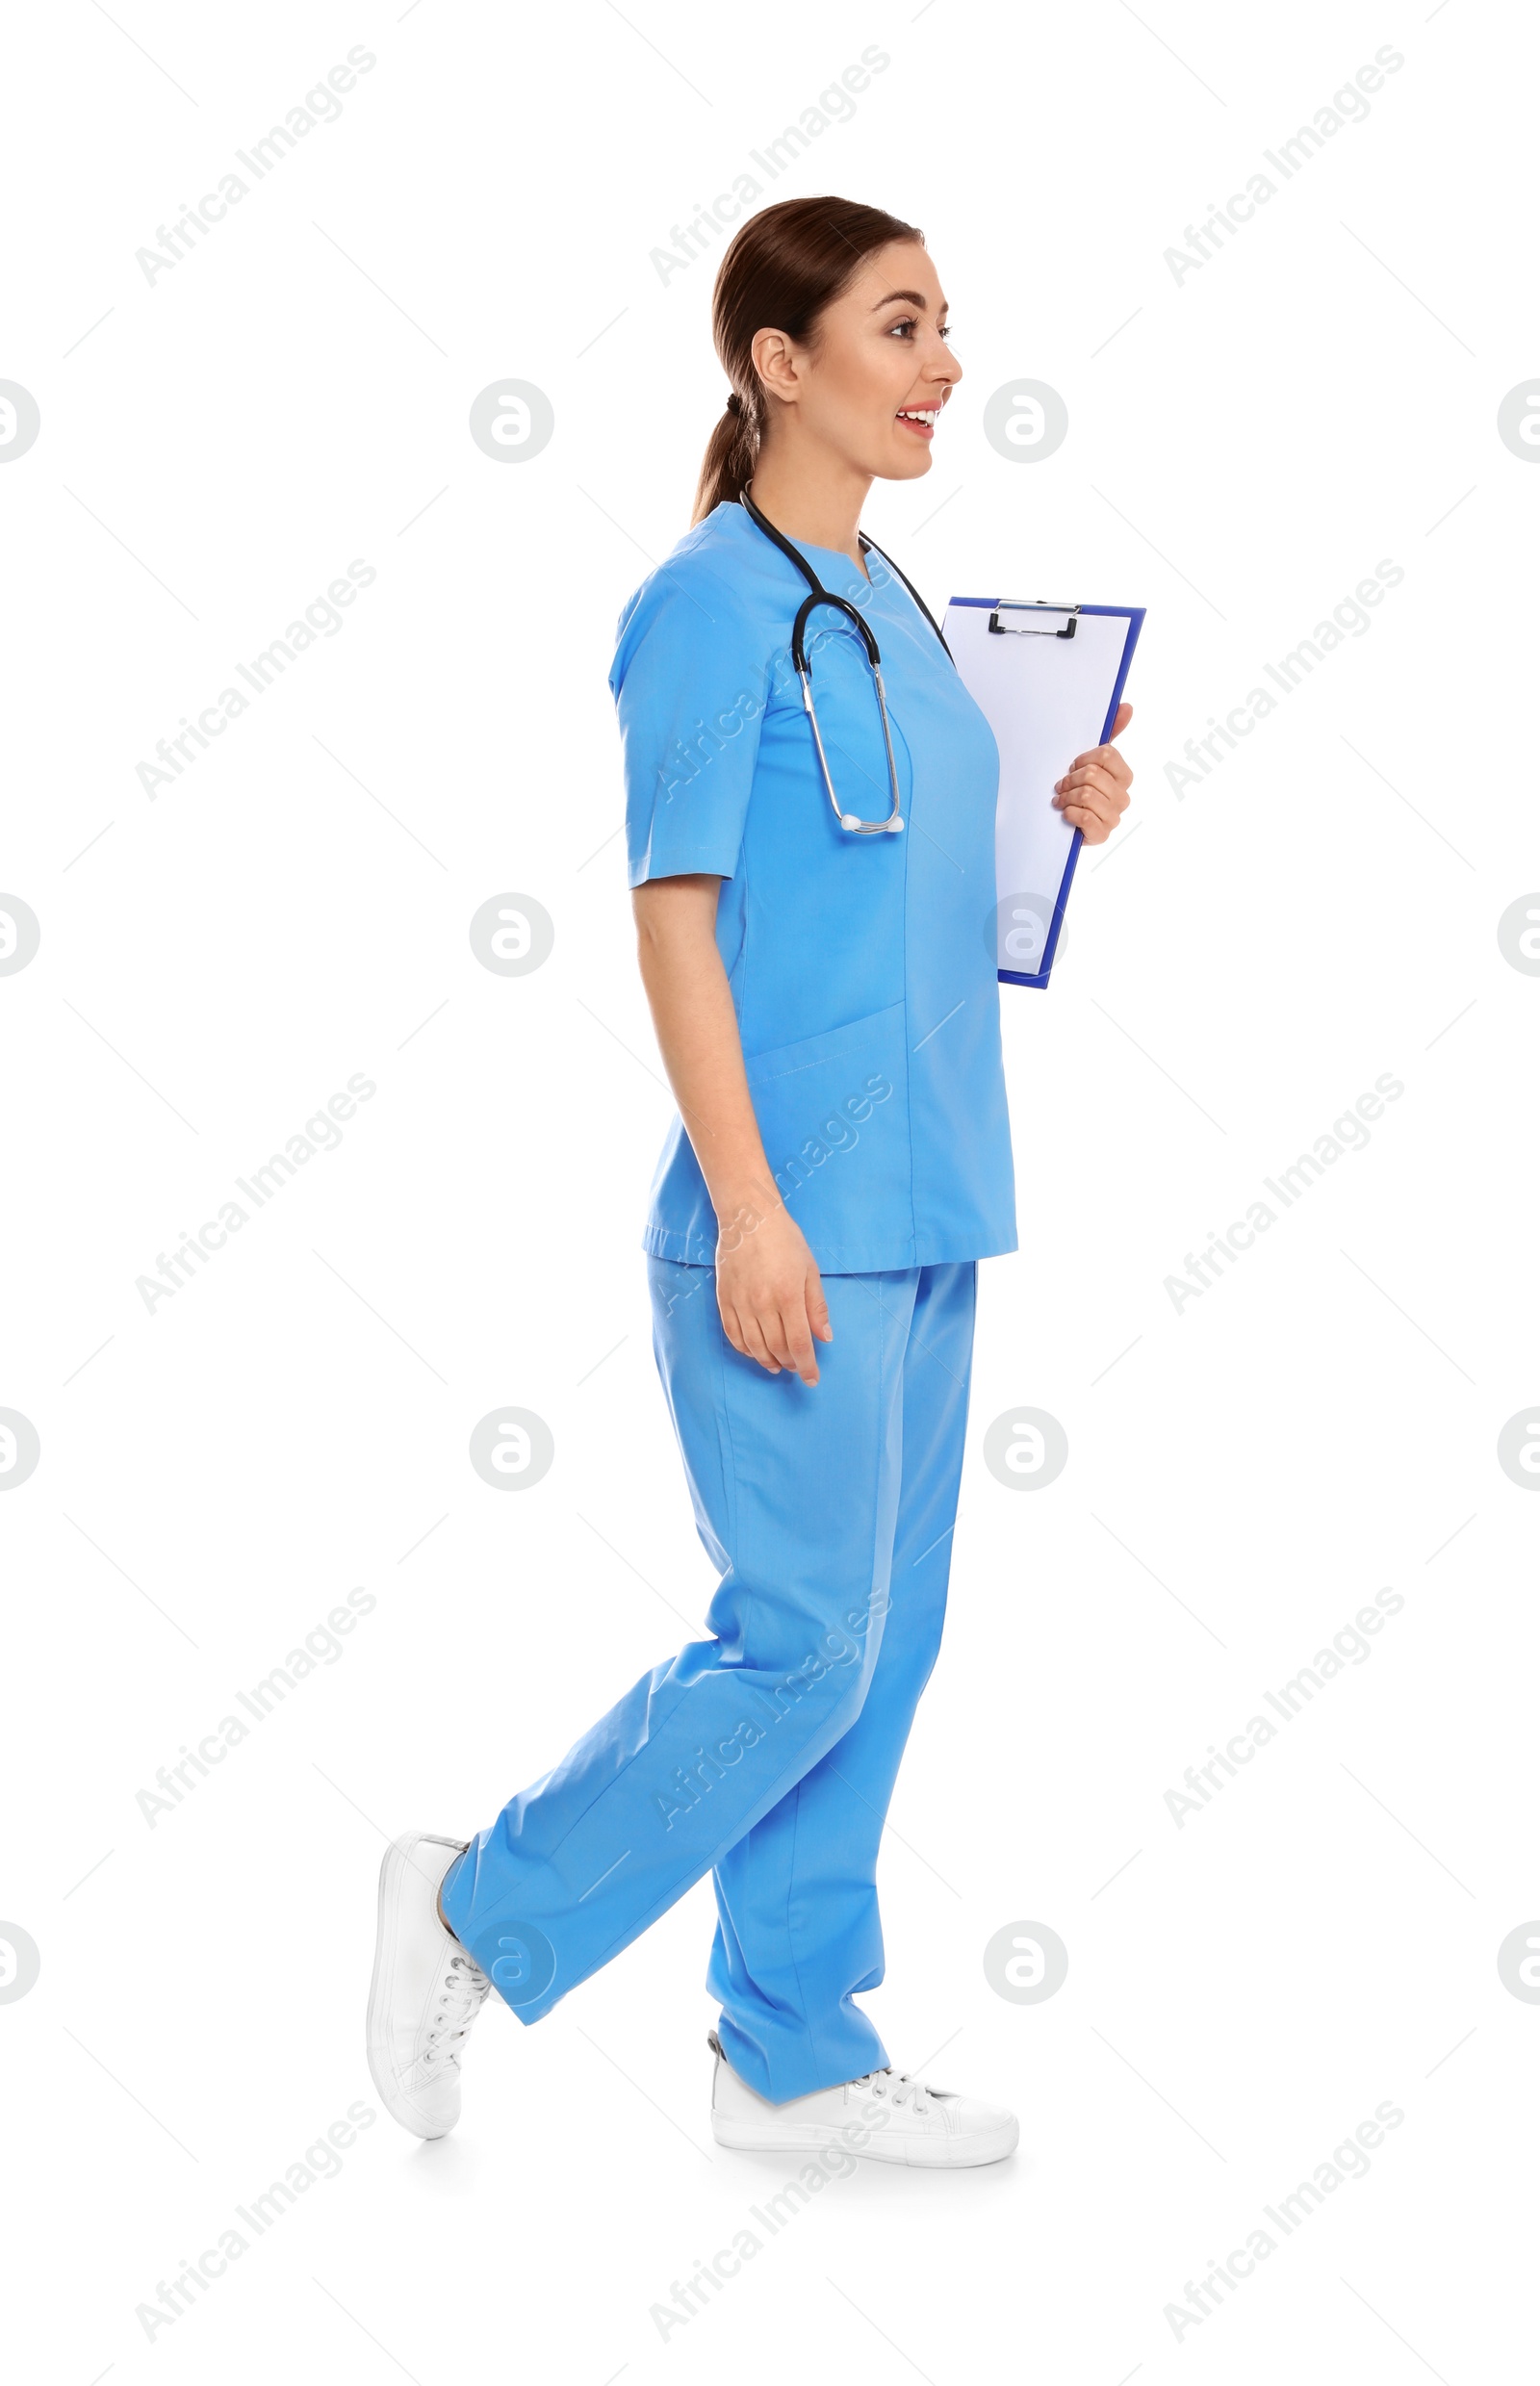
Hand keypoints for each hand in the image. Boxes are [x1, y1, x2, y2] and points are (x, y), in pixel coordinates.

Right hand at [715, 1202, 831, 1383]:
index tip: (812, 1379)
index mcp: (788, 1295)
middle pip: (777, 1348)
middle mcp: (762, 1303)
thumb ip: (817, 1306)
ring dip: (767, 1360)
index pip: (799, 1343)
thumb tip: (824, 1337)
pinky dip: (745, 1349)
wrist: (748, 1218)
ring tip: (778, 1365)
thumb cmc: (784, 1240)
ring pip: (753, 1346)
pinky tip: (755, 1352)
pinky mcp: (724, 1299)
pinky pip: (733, 1334)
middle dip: (790, 1363)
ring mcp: (740, 1302)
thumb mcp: (810, 1270)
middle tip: (798, 1367)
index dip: (807, 1366)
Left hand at [1050, 701, 1133, 844]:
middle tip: (1060, 785)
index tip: (1072, 765)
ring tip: (1060, 800)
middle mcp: (1123, 797)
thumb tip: (1127, 707)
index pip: (1106, 755)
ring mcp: (1114, 818)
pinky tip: (1065, 813)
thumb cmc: (1078, 788)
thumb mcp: (1089, 761)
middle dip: (1070, 779)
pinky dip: (1069, 813)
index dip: (1083, 759)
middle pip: (1092, 775)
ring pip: (1087, 795)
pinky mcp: (1102, 835)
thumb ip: (1109, 734)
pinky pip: (1085, 818)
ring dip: (1066, 797)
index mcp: (1124, 776)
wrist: (1062, 823)